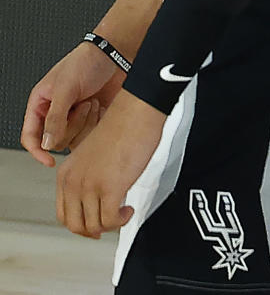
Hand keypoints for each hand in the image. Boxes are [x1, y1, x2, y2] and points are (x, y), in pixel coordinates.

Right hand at [22, 44, 125, 166]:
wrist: (115, 53)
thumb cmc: (87, 61)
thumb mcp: (66, 88)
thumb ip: (54, 118)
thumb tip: (46, 144)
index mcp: (41, 104)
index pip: (31, 136)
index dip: (37, 151)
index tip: (49, 160)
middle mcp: (56, 113)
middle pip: (56, 141)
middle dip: (72, 124)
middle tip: (82, 104)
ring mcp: (74, 117)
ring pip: (74, 140)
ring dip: (86, 122)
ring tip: (92, 102)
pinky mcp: (91, 119)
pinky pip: (90, 136)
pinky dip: (96, 123)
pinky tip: (100, 106)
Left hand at [56, 88, 164, 237]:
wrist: (136, 111)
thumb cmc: (122, 125)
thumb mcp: (92, 155)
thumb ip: (88, 176)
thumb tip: (98, 199)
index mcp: (66, 172)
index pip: (63, 213)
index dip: (79, 224)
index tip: (93, 224)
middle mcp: (74, 181)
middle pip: (74, 225)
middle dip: (93, 230)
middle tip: (109, 224)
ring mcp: (90, 186)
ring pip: (93, 226)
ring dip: (110, 225)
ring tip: (122, 213)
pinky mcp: (109, 188)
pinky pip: (110, 220)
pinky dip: (121, 221)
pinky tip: (128, 210)